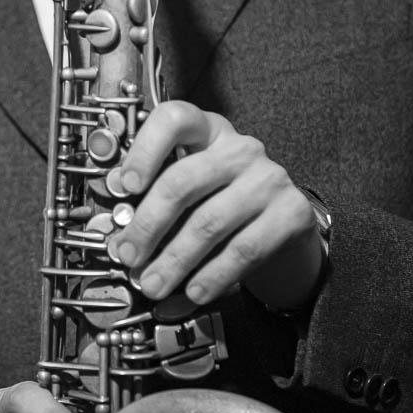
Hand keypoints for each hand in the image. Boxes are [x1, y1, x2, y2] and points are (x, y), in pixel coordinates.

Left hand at [113, 101, 323, 310]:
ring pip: (209, 222)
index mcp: (207, 132)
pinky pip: (242, 250)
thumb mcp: (191, 195)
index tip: (125, 185)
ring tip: (153, 284)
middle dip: (148, 225)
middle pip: (183, 181)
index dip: (145, 150)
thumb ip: (157, 206)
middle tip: (128, 254)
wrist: (284, 229)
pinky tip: (193, 293)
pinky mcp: (291, 213)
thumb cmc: (222, 205)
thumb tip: (120, 240)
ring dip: (174, 260)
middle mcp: (239, 148)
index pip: (175, 119)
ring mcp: (268, 179)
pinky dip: (212, 276)